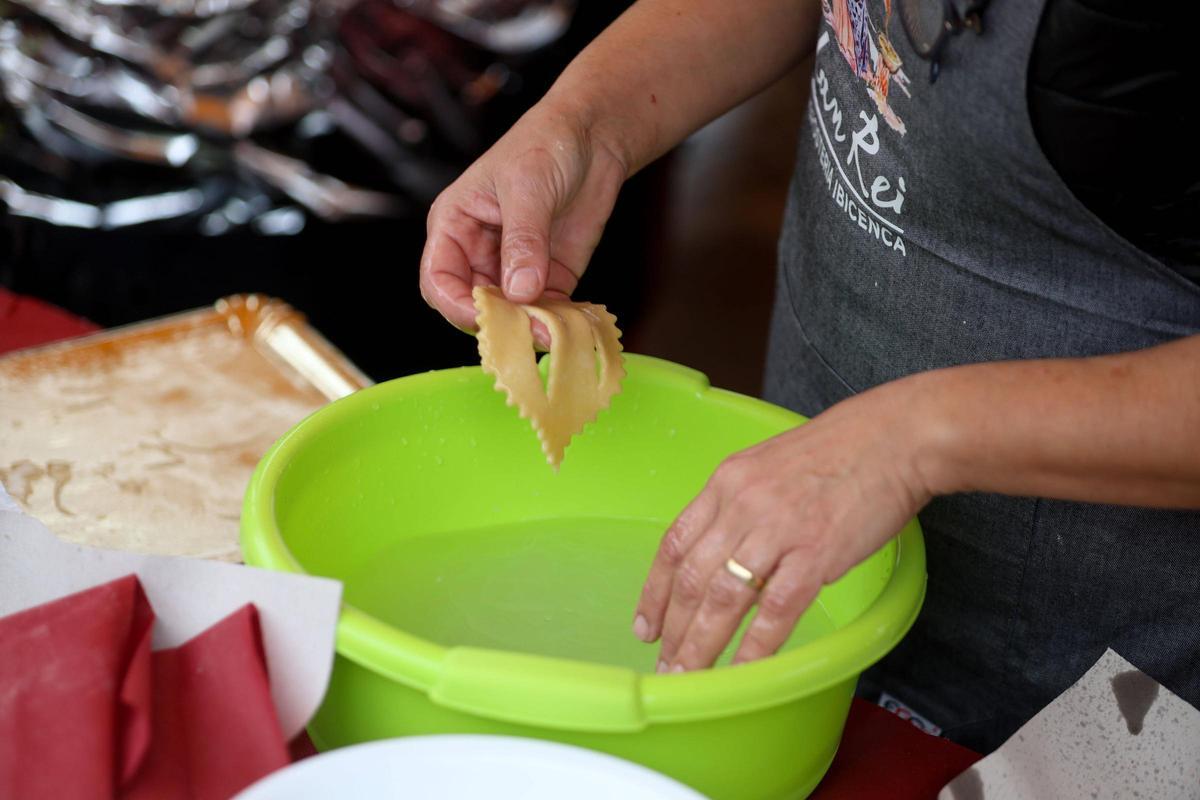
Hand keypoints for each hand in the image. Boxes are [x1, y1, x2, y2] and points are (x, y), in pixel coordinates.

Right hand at [419, 102, 628, 345]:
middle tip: (528, 331)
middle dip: (498, 323)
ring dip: (530, 328)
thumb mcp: (528, 187)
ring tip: (554, 331)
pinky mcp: (549, 277)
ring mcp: (514, 268)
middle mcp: (479, 253)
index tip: (486, 317)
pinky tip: (571, 324)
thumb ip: (523, 241)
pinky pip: (545, 311)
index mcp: (455, 226)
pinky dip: (556, 323)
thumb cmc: (546, 143)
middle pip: (473, 306)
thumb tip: (519, 291)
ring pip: (510, 316)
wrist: (594, 135)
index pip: (438, 279)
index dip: (455, 305)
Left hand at [632, 377, 935, 671]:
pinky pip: (776, 609)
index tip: (645, 626)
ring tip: (690, 675)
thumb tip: (722, 548)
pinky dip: (754, 646)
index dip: (655, 591)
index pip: (674, 544)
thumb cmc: (841, 450)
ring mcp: (777, 530)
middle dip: (673, 628)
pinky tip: (742, 671)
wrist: (895, 437)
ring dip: (702, 643)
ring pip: (723, 598)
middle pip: (691, 577)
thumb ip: (741, 504)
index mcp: (726, 482)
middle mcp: (742, 505)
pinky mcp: (815, 553)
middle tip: (666, 664)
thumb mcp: (770, 465)